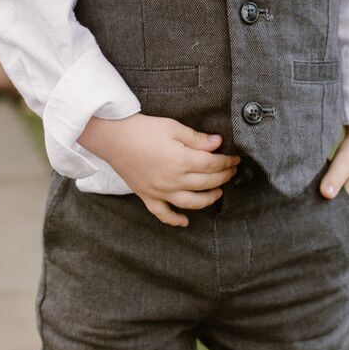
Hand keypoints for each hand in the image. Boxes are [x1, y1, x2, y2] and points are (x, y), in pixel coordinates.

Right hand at [78, 113, 240, 228]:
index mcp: (181, 160)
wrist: (113, 138)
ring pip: (191, 202)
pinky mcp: (147, 196)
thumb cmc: (143, 129)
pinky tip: (185, 221)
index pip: (212, 165)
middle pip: (206, 183)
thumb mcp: (173, 127)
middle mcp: (173, 180)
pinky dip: (174, 220)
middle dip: (223, 177)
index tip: (235, 159)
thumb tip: (218, 144)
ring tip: (218, 192)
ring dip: (208, 199)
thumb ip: (196, 139)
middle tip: (231, 171)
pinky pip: (163, 213)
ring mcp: (160, 191)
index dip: (227, 162)